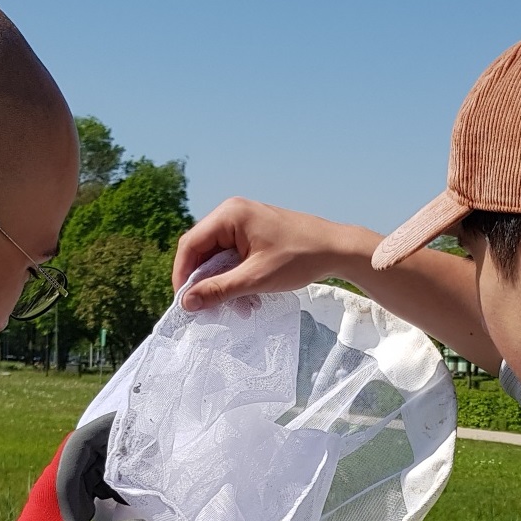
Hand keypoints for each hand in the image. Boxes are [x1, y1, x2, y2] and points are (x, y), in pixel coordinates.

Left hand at [0, 414, 150, 520]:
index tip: (132, 421)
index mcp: (57, 483)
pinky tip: (128, 496)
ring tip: (144, 468)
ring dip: (114, 466)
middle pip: (88, 450)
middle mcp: (58, 482)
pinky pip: (90, 486)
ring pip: (91, 468)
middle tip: (148, 445)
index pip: (80, 441)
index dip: (105, 426)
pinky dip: (109, 486)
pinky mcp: (65, 508)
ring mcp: (60, 495)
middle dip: (117, 445)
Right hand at [171, 197, 378, 310]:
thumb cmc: (300, 258)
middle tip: (208, 308)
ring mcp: (243, 220)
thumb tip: (186, 302)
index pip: (190, 245)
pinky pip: (232, 254)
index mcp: (229, 215)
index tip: (185, 302)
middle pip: (202, 250)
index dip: (183, 275)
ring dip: (221, 282)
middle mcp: (232, 212)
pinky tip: (247, 296)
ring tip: (237, 306)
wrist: (337, 249)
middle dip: (205, 281)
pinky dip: (235, 276)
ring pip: (217, 255)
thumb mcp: (256, 278)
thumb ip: (219, 290)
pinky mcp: (253, 231)